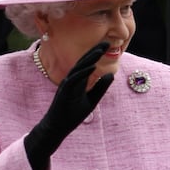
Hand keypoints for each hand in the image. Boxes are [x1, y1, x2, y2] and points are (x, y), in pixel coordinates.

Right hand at [25, 42, 113, 169]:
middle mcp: (72, 79)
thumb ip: (101, 88)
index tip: (108, 45)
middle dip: (95, 51)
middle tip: (107, 42)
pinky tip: (93, 66)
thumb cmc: (72, 115)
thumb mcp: (92, 100)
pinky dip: (83, 72)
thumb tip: (112, 75)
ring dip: (90, 58)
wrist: (57, 127)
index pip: (88, 63)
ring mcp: (67, 84)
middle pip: (84, 62)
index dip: (97, 54)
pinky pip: (74, 79)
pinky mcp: (64, 91)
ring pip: (79, 67)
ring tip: (101, 50)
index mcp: (78, 80)